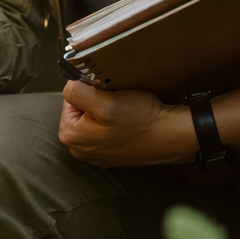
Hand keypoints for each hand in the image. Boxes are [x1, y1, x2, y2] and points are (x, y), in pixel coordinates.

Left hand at [58, 81, 194, 166]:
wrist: (170, 137)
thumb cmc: (141, 121)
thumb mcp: (107, 102)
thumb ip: (78, 92)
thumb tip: (69, 85)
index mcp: (70, 136)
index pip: (70, 97)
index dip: (88, 89)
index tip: (106, 95)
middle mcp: (79, 148)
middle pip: (80, 108)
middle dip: (96, 101)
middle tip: (116, 103)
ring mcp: (94, 153)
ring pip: (92, 117)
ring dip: (105, 111)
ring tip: (123, 112)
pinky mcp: (109, 152)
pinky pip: (104, 129)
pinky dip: (114, 123)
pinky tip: (127, 122)